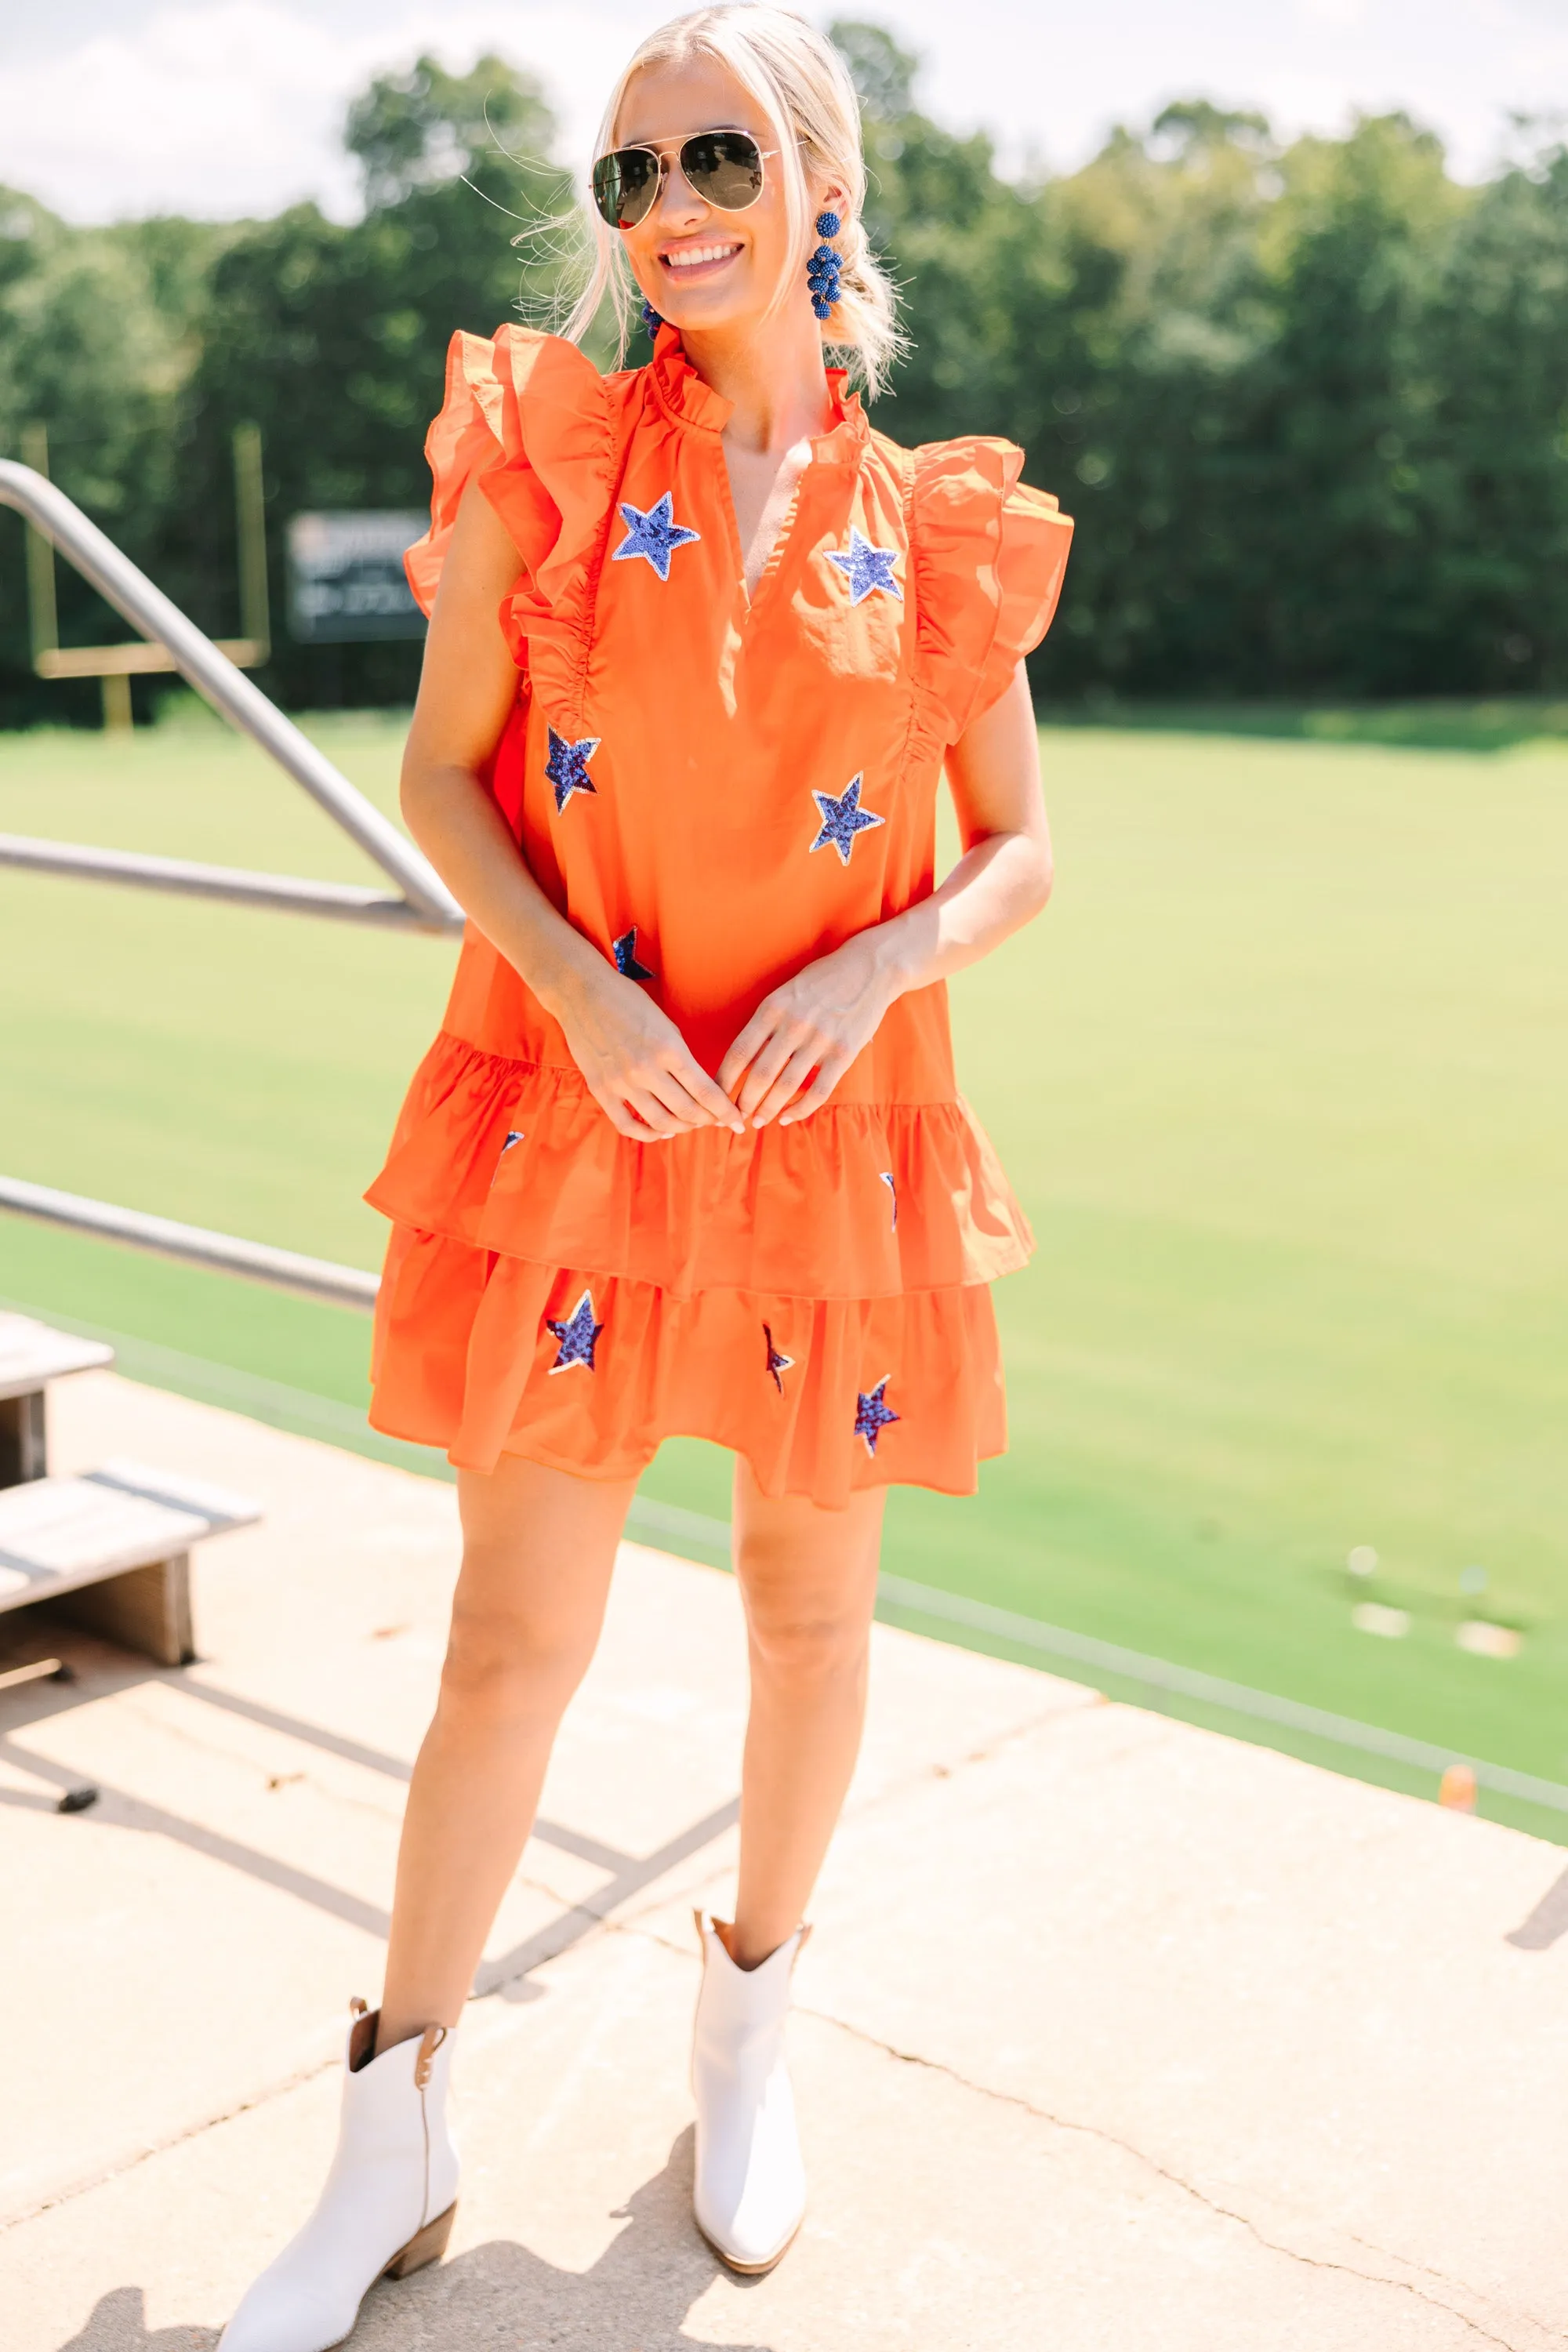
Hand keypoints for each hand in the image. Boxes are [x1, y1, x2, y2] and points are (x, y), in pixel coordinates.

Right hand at [551, 963, 745, 1141]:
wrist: (582, 992)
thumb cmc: (629, 1002)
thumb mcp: (667, 1025)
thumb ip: (682, 1058)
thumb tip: (700, 1089)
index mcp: (670, 1049)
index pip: (707, 1093)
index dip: (726, 1113)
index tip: (736, 1122)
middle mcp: (647, 1069)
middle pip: (688, 1111)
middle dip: (707, 1121)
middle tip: (714, 1121)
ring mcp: (622, 1081)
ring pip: (661, 1122)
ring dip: (681, 1128)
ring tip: (689, 1124)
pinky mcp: (601, 1089)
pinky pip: (627, 1125)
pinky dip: (647, 1134)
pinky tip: (660, 1131)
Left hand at [718, 934, 897, 1126]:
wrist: (869, 968)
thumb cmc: (821, 981)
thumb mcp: (785, 993)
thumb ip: (766, 1023)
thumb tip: (741, 1060)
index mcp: (773, 1008)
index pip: (739, 1052)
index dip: (724, 1081)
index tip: (716, 1096)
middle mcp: (794, 1024)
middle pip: (759, 1075)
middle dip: (743, 1102)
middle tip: (735, 1117)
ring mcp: (820, 1039)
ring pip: (786, 1087)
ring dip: (767, 1110)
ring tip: (757, 1122)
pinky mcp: (844, 1053)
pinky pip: (818, 1091)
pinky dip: (799, 1110)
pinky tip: (786, 1118)